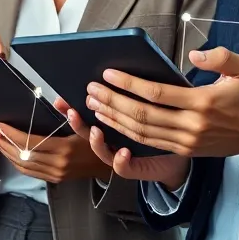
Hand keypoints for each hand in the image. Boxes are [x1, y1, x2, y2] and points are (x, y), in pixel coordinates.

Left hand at [0, 119, 107, 183]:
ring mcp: (54, 174)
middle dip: (2, 141)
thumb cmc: (99, 143)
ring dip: (5, 151)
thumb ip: (73, 115)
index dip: (10, 133)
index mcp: (63, 149)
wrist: (110, 166)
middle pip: (21, 154)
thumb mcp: (90, 126)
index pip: (29, 142)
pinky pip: (28, 171)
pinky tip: (6, 151)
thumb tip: (58, 101)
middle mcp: (56, 164)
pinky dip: (14, 161)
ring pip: (22, 165)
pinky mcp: (53, 179)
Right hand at [57, 96, 189, 188]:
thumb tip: (114, 71)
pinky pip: (123, 168)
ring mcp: (120, 156)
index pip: (86, 115)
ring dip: (95, 141)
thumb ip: (131, 92)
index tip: (60, 99)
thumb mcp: (145, 105)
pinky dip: (120, 161)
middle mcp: (111, 141)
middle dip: (77, 122)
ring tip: (94, 131)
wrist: (178, 156)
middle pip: (87, 133)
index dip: (71, 108)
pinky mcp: (135, 169)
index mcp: (111, 124)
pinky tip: (123, 152)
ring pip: (101, 151)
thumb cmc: (162, 127)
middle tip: (71, 111)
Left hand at [85, 46, 238, 159]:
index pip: (156, 94)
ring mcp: (187, 141)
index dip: (129, 84)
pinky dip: (126, 132)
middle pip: (142, 115)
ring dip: (114, 118)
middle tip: (90, 89)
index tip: (108, 72)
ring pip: (141, 132)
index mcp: (203, 103)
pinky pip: (149, 142)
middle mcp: (192, 125)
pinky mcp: (185, 150)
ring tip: (93, 104)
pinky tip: (111, 121)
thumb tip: (194, 53)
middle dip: (112, 102)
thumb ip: (220, 56)